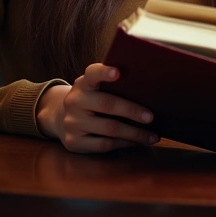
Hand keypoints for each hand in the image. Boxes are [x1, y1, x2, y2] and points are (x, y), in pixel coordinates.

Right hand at [36, 63, 159, 152]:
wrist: (62, 117)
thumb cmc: (91, 99)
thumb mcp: (95, 88)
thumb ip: (114, 86)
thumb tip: (148, 90)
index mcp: (83, 83)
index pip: (92, 73)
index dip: (104, 72)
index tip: (118, 72)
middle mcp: (74, 101)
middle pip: (107, 104)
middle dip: (132, 111)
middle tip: (151, 117)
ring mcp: (72, 123)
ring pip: (109, 129)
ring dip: (134, 133)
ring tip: (153, 135)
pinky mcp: (73, 142)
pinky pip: (104, 145)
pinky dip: (123, 144)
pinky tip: (136, 142)